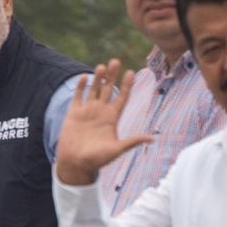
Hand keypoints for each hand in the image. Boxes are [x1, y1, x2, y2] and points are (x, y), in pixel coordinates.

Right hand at [56, 60, 152, 185]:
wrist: (75, 164)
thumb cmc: (96, 160)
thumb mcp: (116, 150)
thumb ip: (132, 142)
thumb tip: (152, 139)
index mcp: (112, 119)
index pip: (122, 98)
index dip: (127, 86)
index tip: (131, 73)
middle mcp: (101, 112)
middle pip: (109, 89)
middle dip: (112, 76)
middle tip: (116, 61)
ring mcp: (87, 112)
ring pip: (94, 90)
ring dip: (98, 78)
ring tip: (102, 66)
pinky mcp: (74, 114)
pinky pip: (78, 97)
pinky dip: (81, 87)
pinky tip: (85, 77)